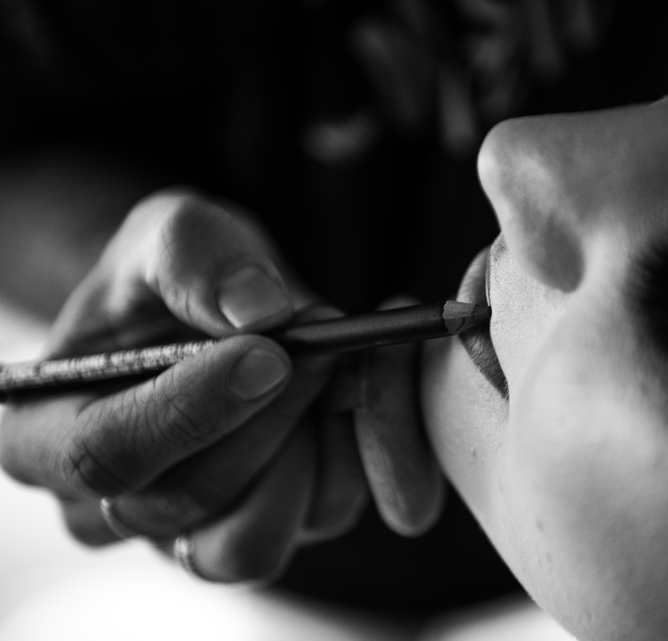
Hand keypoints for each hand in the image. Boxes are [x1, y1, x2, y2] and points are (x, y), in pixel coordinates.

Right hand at [0, 189, 370, 581]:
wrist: (218, 311)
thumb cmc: (174, 276)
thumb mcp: (171, 233)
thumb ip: (195, 257)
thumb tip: (258, 310)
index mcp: (46, 438)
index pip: (106, 454)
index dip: (192, 407)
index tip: (268, 351)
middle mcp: (110, 507)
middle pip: (192, 501)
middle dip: (272, 413)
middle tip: (321, 333)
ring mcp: (186, 534)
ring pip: (254, 540)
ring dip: (308, 444)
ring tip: (326, 362)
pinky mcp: (264, 531)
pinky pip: (319, 517)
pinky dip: (348, 454)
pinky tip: (343, 391)